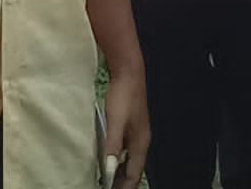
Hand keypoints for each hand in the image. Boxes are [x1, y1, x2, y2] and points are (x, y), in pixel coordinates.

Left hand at [101, 67, 149, 188]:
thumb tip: (108, 168)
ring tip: (109, 181)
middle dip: (123, 182)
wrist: (129, 73)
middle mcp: (141, 140)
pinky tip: (110, 159)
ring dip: (121, 171)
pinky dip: (119, 159)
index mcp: (140, 142)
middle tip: (110, 188)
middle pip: (134, 168)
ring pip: (131, 160)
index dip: (125, 186)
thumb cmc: (124, 96)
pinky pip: (127, 150)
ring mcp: (137, 133)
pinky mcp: (132, 126)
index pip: (134, 173)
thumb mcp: (115, 122)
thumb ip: (113, 146)